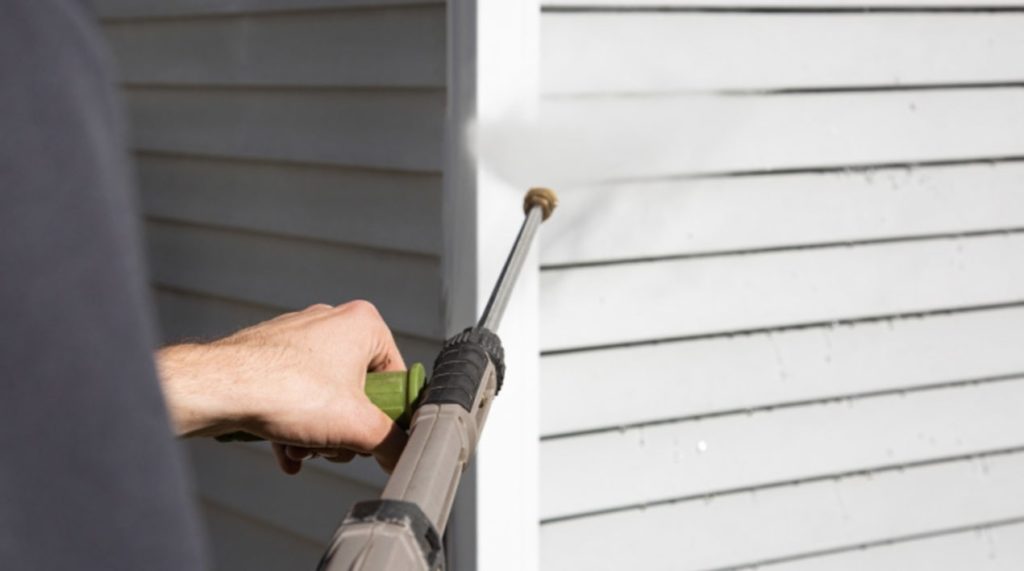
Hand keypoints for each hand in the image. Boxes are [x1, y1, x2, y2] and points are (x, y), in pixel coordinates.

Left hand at [157, 300, 408, 473]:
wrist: (217, 389)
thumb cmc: (285, 390)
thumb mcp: (357, 427)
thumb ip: (392, 443)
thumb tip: (404, 455)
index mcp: (364, 324)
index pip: (396, 377)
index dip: (388, 415)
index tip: (374, 438)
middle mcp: (331, 323)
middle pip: (359, 391)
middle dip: (344, 430)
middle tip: (332, 446)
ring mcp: (298, 338)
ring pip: (325, 397)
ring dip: (318, 434)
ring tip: (302, 450)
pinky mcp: (270, 355)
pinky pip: (296, 396)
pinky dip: (294, 427)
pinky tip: (286, 453)